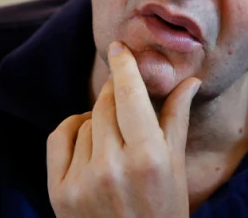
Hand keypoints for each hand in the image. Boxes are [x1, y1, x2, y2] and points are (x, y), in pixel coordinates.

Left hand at [47, 41, 200, 217]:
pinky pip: (60, 137)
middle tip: (127, 102)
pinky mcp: (59, 192)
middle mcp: (113, 167)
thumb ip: (176, 120)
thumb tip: (189, 80)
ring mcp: (82, 180)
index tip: (119, 46)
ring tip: (115, 143)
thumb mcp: (175, 169)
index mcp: (149, 158)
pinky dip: (73, 130)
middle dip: (117, 96)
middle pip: (106, 103)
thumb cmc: (163, 214)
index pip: (131, 95)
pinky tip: (88, 139)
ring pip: (85, 120)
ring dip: (99, 120)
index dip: (124, 66)